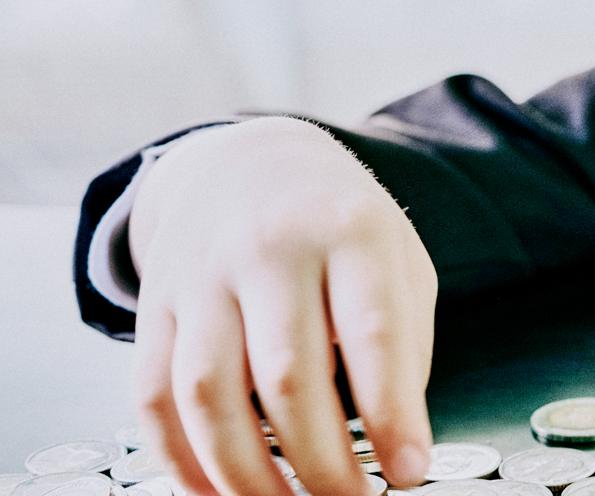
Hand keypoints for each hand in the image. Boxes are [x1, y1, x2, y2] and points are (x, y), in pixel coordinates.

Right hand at [129, 116, 436, 495]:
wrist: (248, 163)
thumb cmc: (339, 227)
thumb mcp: (398, 257)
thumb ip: (404, 340)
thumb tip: (398, 438)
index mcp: (349, 230)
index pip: (372, 332)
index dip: (392, 412)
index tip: (409, 470)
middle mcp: (270, 249)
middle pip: (287, 375)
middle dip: (322, 460)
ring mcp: (203, 277)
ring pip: (209, 394)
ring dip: (246, 474)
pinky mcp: (157, 307)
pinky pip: (153, 397)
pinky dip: (180, 461)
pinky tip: (216, 493)